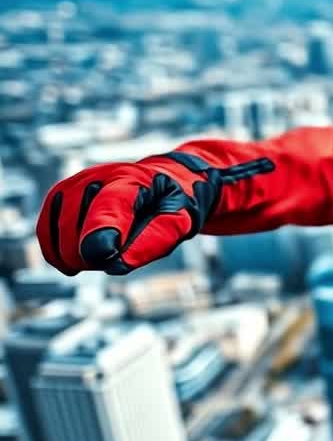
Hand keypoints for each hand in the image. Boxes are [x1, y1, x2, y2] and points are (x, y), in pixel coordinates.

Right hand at [37, 154, 222, 275]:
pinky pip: (45, 230)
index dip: (102, 232)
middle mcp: (98, 175)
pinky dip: (55, 253)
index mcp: (133, 179)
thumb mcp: (179, 223)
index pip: (110, 204)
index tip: (103, 257)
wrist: (164, 184)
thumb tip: (115, 265)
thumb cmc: (171, 206)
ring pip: (57, 231)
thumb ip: (152, 242)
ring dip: (74, 255)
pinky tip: (73, 264)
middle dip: (93, 254)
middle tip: (115, 258)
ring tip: (101, 257)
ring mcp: (75, 183)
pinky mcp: (60, 195)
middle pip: (76, 224)